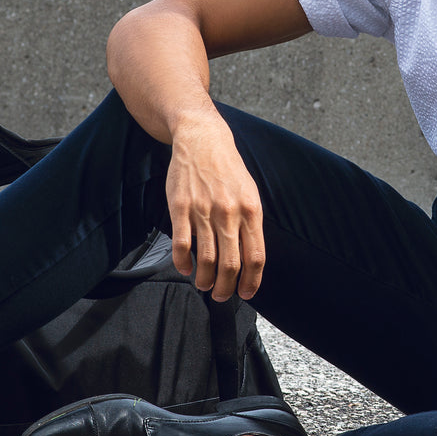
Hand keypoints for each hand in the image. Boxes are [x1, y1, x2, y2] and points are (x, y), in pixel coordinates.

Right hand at [164, 110, 265, 301]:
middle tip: (222, 296)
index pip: (256, 257)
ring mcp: (204, 211)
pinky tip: (185, 268)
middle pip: (231, 264)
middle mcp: (229, 213)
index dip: (251, 282)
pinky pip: (182, 244)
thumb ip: (250, 223)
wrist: (202, 140)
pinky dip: (183, 263)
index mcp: (251, 211)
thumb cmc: (228, 169)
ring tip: (204, 285)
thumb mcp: (250, 193)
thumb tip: (250, 257)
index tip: (246, 293)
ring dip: (206, 280)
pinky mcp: (181, 208)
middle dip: (227, 288)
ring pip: (206, 259)